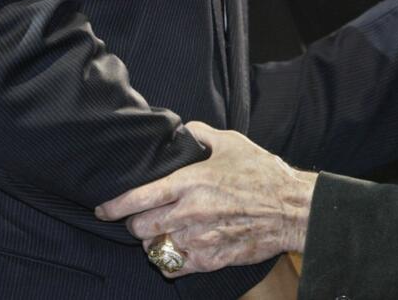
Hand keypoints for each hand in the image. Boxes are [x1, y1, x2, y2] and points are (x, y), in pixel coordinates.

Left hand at [95, 122, 315, 277]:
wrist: (292, 208)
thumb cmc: (263, 174)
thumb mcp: (232, 143)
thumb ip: (201, 134)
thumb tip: (182, 130)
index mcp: (190, 182)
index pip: (137, 198)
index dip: (113, 206)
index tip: (104, 208)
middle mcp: (189, 213)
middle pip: (139, 228)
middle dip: (136, 223)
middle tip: (144, 217)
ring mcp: (198, 240)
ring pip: (154, 249)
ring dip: (155, 241)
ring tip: (166, 231)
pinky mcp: (209, 260)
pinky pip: (172, 267)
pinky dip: (170, 259)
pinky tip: (179, 247)